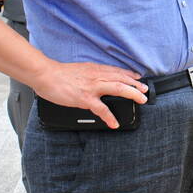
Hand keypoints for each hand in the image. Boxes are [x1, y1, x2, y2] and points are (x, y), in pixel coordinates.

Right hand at [33, 61, 147, 128]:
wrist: (46, 75)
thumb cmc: (61, 74)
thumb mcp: (82, 69)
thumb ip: (92, 73)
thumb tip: (99, 78)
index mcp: (96, 69)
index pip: (118, 71)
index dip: (130, 75)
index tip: (138, 78)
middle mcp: (97, 76)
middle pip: (123, 79)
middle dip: (137, 85)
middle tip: (145, 91)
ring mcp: (93, 87)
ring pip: (119, 88)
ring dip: (132, 94)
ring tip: (141, 100)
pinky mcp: (85, 98)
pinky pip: (101, 109)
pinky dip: (110, 117)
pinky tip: (115, 123)